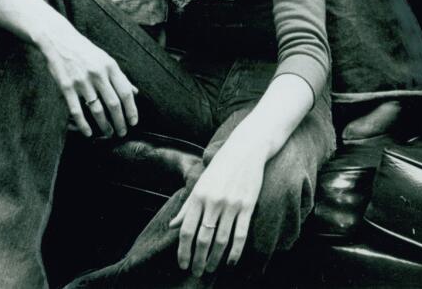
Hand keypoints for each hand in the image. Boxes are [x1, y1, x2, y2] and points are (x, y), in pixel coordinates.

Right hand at [38, 20, 138, 137]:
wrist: (59, 40)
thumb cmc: (85, 51)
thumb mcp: (105, 59)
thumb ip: (120, 77)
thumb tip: (135, 92)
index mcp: (110, 66)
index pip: (125, 92)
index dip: (131, 110)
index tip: (133, 122)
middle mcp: (98, 74)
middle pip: (113, 103)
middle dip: (120, 121)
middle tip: (122, 133)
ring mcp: (81, 81)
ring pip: (97, 109)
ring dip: (104, 125)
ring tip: (109, 134)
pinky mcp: (66, 87)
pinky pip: (77, 110)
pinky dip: (83, 124)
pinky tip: (89, 133)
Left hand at [171, 133, 265, 275]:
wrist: (246, 149)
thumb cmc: (221, 167)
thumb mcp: (200, 184)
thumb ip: (187, 206)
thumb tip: (172, 226)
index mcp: (198, 196)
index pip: (186, 230)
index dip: (183, 250)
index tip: (182, 264)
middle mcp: (214, 201)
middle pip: (203, 238)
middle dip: (198, 259)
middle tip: (196, 272)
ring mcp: (232, 204)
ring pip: (221, 240)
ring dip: (215, 258)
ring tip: (210, 268)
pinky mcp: (248, 205)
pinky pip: (241, 234)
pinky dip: (235, 251)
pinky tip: (230, 261)